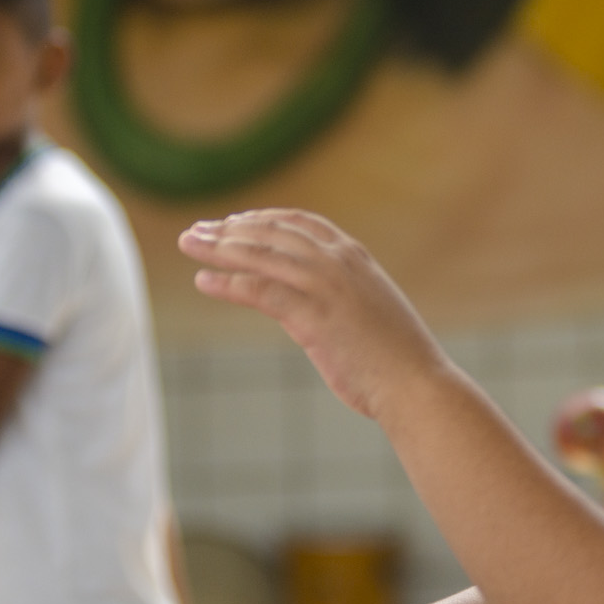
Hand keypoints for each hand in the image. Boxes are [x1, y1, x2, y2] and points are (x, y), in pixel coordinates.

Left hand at [178, 211, 454, 420]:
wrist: (415, 384)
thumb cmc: (396, 358)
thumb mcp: (370, 310)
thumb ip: (341, 296)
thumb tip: (310, 303)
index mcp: (355, 256)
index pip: (299, 222)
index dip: (261, 218)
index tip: (232, 221)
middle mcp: (338, 261)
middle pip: (272, 233)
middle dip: (229, 229)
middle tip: (195, 230)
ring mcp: (326, 285)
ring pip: (260, 255)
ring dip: (218, 248)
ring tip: (188, 245)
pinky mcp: (312, 315)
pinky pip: (259, 290)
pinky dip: (228, 283)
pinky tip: (203, 281)